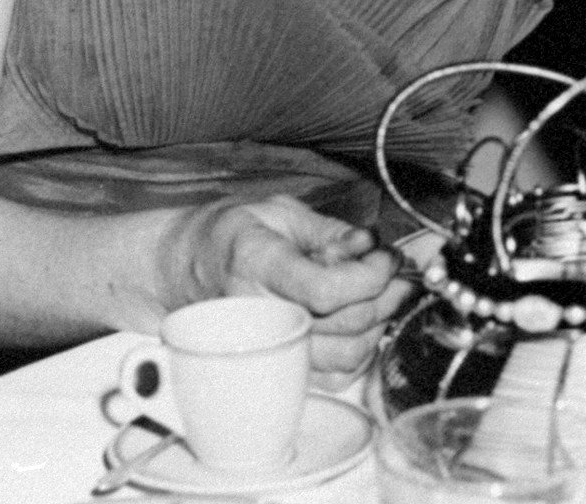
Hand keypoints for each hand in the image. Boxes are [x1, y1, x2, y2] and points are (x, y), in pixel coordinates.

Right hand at [160, 196, 413, 376]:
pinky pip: (337, 374)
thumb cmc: (233, 237)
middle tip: (396, 267)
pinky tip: (361, 317)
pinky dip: (362, 347)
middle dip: (387, 291)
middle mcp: (260, 315)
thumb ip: (330, 230)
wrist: (189, 271)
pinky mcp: (280, 369)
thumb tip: (371, 244)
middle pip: (346, 322)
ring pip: (348, 353)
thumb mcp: (279, 212)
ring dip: (380, 320)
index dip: (371, 273)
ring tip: (384, 289)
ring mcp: (268, 349)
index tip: (387, 255)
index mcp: (256, 265)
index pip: (325, 289)